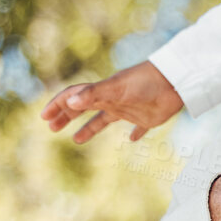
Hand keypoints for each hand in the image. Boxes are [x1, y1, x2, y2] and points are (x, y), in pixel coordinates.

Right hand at [41, 60, 183, 143]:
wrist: (176, 81)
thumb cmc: (145, 81)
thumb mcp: (117, 88)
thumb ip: (94, 94)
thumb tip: (70, 101)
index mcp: (103, 92)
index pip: (74, 98)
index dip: (59, 105)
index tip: (44, 117)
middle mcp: (113, 100)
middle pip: (84, 108)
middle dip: (66, 116)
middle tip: (52, 127)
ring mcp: (129, 108)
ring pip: (104, 119)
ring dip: (89, 128)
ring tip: (77, 139)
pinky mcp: (147, 117)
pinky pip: (138, 127)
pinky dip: (134, 133)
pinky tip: (131, 139)